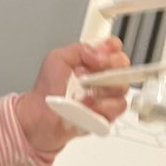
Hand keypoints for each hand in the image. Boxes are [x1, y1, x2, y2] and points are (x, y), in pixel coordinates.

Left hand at [15, 36, 129, 155]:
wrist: (41, 116)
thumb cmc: (46, 90)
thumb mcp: (57, 59)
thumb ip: (79, 50)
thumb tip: (98, 53)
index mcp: (91, 61)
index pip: (114, 48)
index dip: (111, 50)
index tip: (100, 56)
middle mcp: (102, 77)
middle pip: (123, 67)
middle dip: (107, 71)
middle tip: (88, 77)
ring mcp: (106, 96)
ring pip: (121, 89)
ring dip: (100, 92)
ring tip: (82, 95)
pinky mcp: (107, 114)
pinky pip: (116, 109)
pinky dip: (100, 108)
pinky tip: (86, 108)